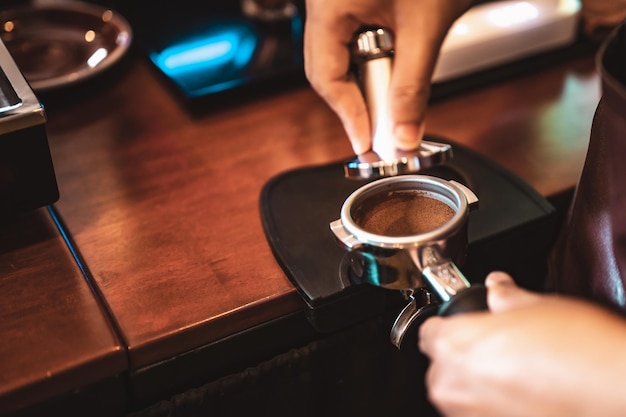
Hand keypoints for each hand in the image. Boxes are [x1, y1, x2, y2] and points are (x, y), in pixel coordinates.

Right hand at [303, 0, 470, 154]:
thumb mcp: (425, 28)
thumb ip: (412, 87)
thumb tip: (403, 133)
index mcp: (331, 5)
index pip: (326, 76)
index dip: (348, 114)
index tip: (367, 141)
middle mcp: (326, 3)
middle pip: (327, 69)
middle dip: (357, 100)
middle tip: (383, 126)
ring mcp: (337, 1)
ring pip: (340, 55)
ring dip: (369, 79)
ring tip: (395, 90)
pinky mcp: (354, 0)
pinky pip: (353, 38)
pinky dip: (375, 58)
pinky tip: (395, 62)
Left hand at [418, 271, 625, 416]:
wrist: (616, 393)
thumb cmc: (577, 350)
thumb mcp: (537, 305)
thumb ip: (506, 297)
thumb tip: (499, 289)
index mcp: (453, 345)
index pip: (429, 332)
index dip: (449, 326)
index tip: (465, 327)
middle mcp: (452, 386)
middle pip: (441, 367)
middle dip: (465, 358)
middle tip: (500, 350)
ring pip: (460, 396)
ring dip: (479, 387)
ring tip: (519, 375)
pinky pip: (481, 416)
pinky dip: (495, 408)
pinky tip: (526, 396)